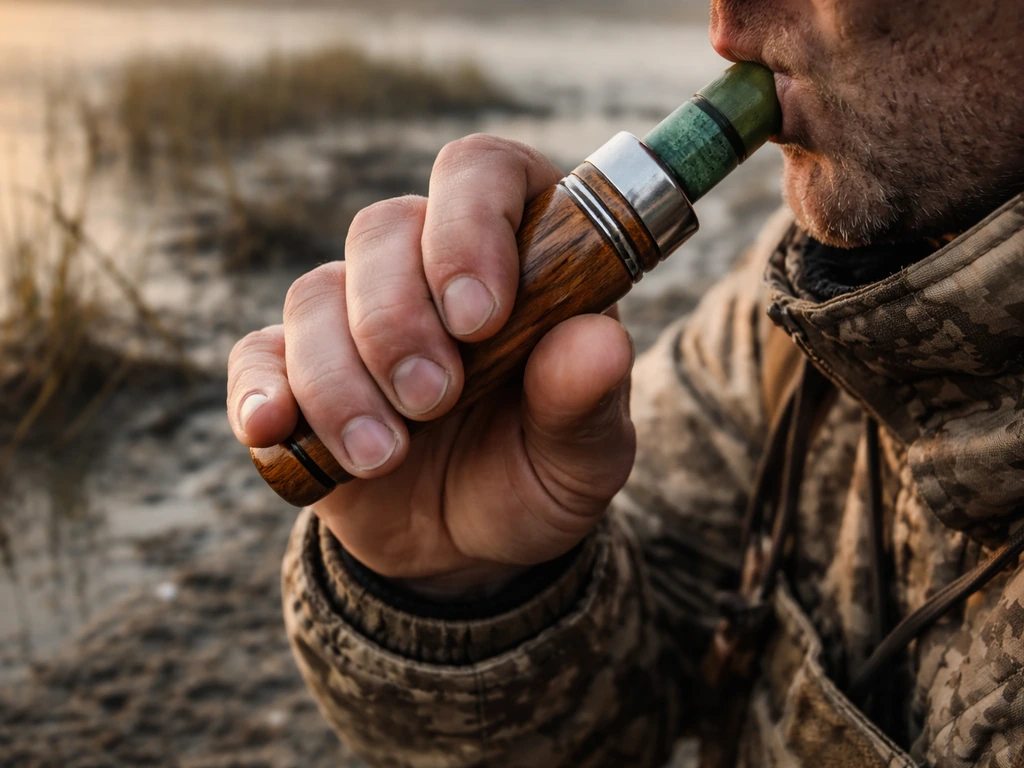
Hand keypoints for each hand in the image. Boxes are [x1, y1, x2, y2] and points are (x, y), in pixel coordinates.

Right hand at [227, 134, 635, 598]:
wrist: (470, 546)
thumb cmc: (537, 473)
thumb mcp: (584, 453)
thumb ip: (589, 397)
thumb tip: (601, 343)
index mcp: (516, 252)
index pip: (481, 172)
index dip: (469, 223)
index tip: (478, 317)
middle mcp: (427, 265)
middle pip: (382, 229)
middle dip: (399, 321)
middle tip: (434, 401)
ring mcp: (355, 316)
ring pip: (316, 295)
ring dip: (341, 378)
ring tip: (384, 457)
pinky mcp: (297, 373)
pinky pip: (258, 357)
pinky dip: (260, 391)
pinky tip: (275, 428)